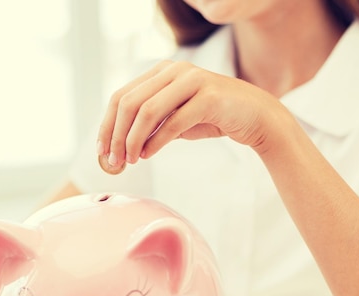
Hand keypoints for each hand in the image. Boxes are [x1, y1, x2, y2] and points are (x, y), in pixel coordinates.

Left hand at [96, 60, 293, 170]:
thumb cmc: (213, 117)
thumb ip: (151, 125)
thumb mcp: (175, 118)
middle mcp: (175, 71)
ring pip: (148, 111)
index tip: (102, 150)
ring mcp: (193, 81)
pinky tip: (148, 155)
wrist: (256, 117)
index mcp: (163, 72)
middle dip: (116, 134)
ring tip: (131, 160)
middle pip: (130, 102)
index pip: (122, 96)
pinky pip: (174, 122)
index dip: (107, 124)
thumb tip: (120, 146)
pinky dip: (156, 142)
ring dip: (133, 139)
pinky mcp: (210, 97)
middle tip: (114, 160)